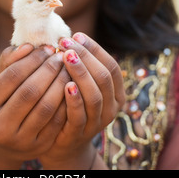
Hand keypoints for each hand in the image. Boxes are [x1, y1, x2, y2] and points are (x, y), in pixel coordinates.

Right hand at [0, 44, 69, 168]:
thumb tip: (29, 45)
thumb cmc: (1, 101)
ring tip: (67, 68)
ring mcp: (19, 140)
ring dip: (61, 83)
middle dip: (49, 69)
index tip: (48, 47)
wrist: (3, 140)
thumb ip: (9, 60)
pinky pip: (57, 121)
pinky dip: (66, 101)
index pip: (12, 75)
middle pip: (30, 90)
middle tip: (61, 56)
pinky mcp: (38, 147)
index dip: (33, 59)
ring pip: (46, 106)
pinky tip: (71, 86)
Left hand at [39, 33, 125, 169]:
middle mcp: (111, 108)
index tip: (76, 35)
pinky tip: (65, 84)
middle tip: (66, 42)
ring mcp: (97, 122)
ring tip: (65, 56)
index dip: (95, 49)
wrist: (62, 142)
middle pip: (103, 77)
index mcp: (116, 93)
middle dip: (85, 56)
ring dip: (80, 72)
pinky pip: (80, 115)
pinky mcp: (79, 133)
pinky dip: (74, 98)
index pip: (111, 66)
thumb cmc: (71, 104)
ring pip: (94, 95)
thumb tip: (71, 36)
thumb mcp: (82, 84)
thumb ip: (83, 65)